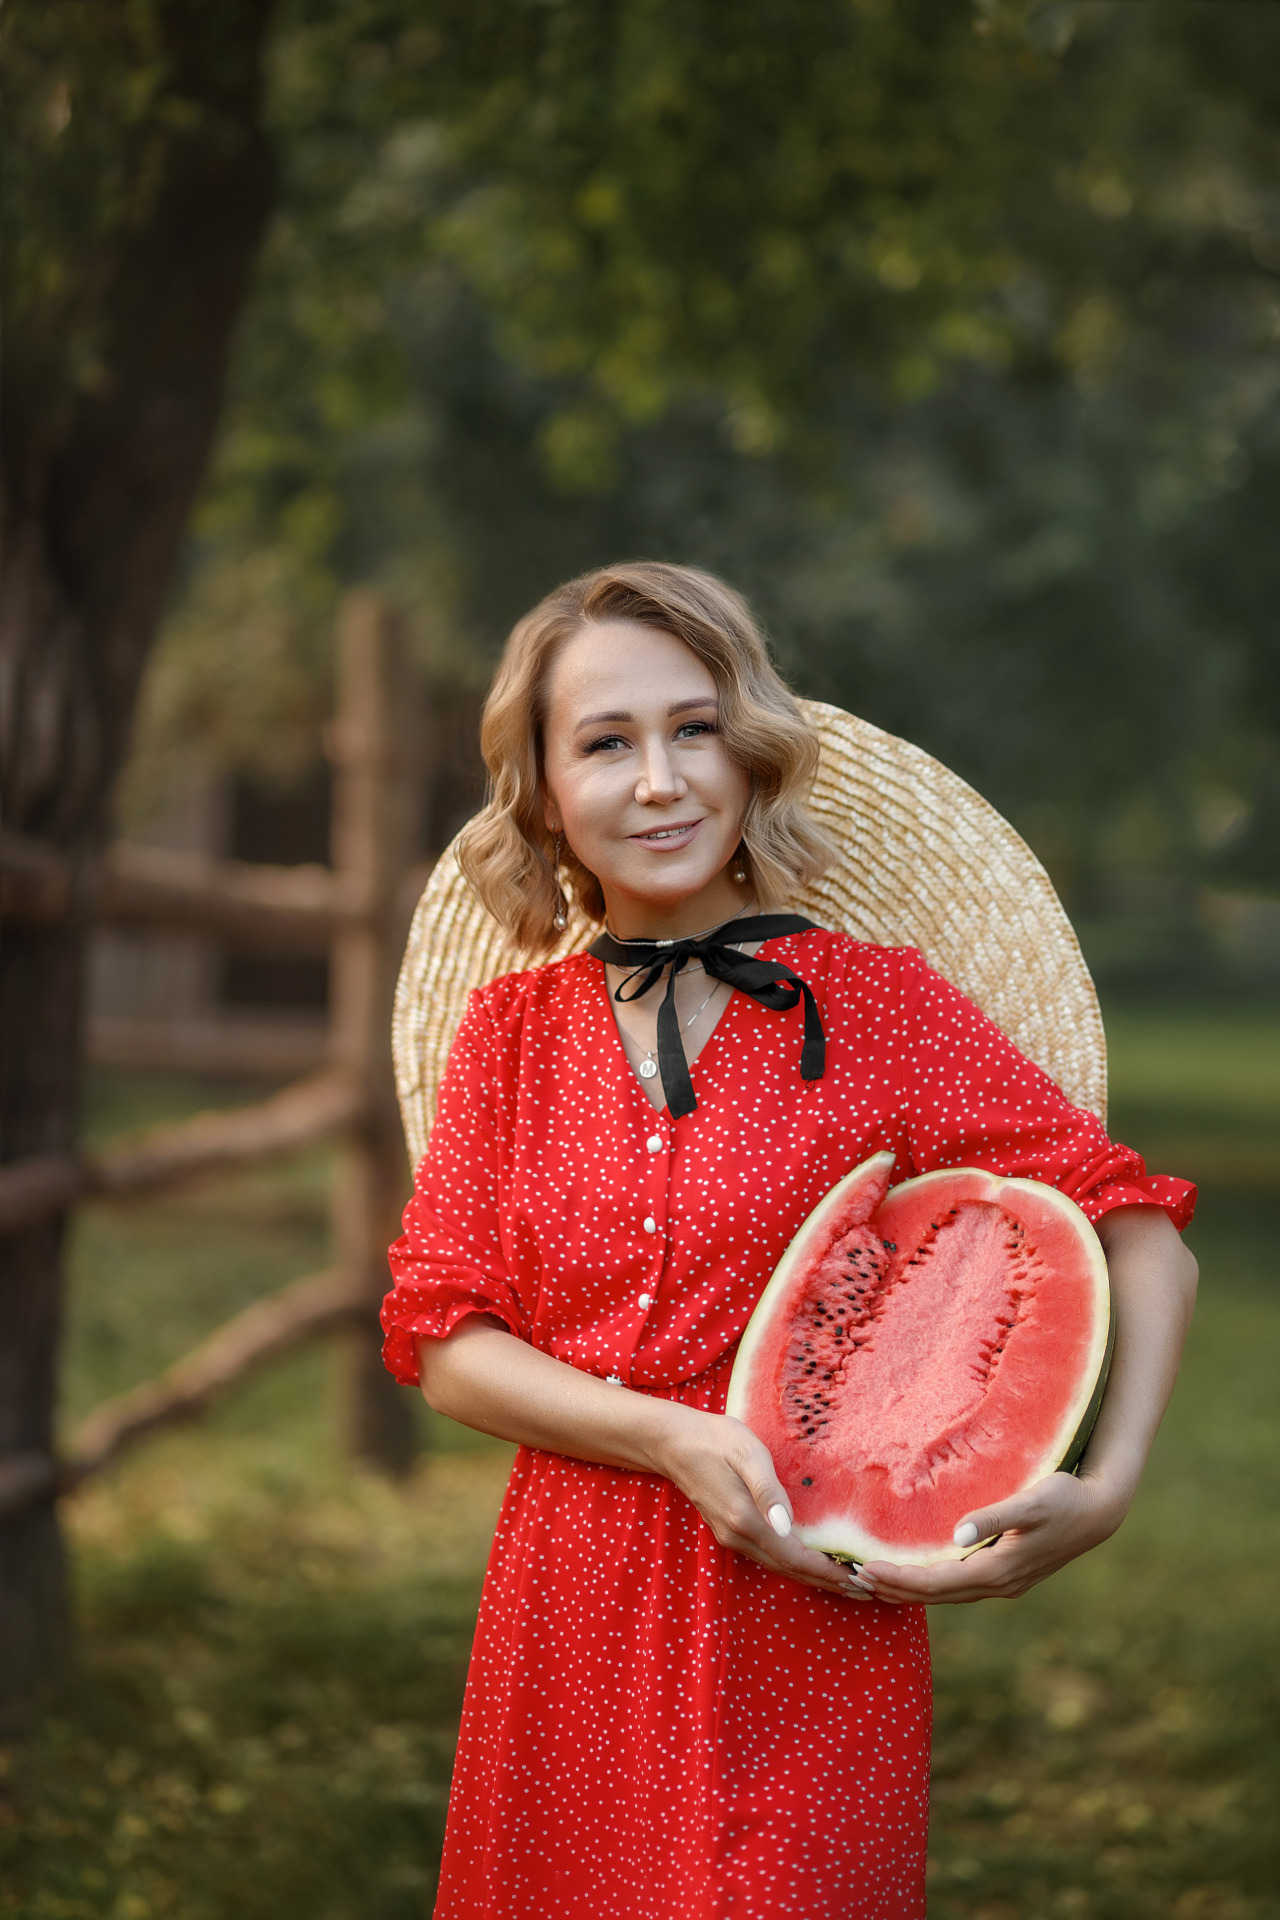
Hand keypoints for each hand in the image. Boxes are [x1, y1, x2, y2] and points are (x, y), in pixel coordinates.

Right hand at [652, 1405, 875, 1601]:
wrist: (674, 1443)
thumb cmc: (717, 1440)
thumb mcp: (748, 1454)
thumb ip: (768, 1490)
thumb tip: (788, 1526)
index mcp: (747, 1520)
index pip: (795, 1557)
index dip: (827, 1572)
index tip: (858, 1579)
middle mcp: (739, 1537)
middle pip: (789, 1570)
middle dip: (827, 1581)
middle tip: (864, 1590)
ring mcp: (731, 1537)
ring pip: (778, 1567)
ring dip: (811, 1577)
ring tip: (844, 1582)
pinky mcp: (729, 1531)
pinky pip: (768, 1557)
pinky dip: (794, 1565)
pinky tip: (810, 1562)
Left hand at [858, 1469, 1126, 1604]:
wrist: (1101, 1511)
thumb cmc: (1064, 1499)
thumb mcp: (1030, 1502)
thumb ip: (993, 1517)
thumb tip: (958, 1534)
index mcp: (998, 1570)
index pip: (937, 1582)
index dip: (899, 1579)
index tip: (865, 1570)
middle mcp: (998, 1584)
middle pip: (937, 1594)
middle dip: (896, 1589)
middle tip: (854, 1579)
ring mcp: (1004, 1582)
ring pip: (948, 1594)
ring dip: (911, 1590)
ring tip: (875, 1582)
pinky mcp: (1007, 1573)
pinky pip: (960, 1585)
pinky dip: (932, 1584)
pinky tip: (918, 1576)